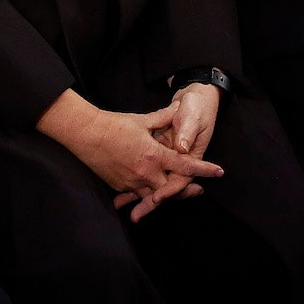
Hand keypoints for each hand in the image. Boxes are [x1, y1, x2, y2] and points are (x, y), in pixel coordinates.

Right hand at [37, 91, 220, 221]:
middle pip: (173, 189)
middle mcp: (146, 172)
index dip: (204, 169)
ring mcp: (132, 182)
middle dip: (186, 190)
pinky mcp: (120, 186)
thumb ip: (163, 117)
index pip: (186, 165)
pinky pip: (137, 195)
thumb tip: (178, 107)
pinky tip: (150, 195)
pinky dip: (145, 196)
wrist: (86, 134)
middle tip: (197, 190)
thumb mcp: (142, 120)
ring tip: (174, 193)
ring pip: (155, 197)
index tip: (218, 172)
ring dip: (166, 196)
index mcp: (155, 154)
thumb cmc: (114, 124)